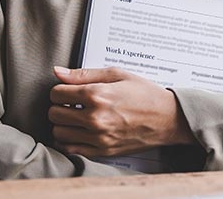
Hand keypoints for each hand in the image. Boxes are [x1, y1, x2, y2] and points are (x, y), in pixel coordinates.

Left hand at [48, 66, 194, 157]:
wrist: (168, 118)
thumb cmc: (145, 93)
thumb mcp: (118, 74)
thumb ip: (85, 73)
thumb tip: (57, 72)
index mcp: (97, 95)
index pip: (56, 93)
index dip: (61, 90)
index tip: (69, 91)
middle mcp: (94, 118)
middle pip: (54, 113)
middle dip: (59, 106)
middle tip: (72, 104)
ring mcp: (98, 137)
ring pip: (59, 133)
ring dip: (63, 124)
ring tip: (77, 117)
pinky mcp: (102, 151)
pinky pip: (70, 149)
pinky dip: (69, 141)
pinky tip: (79, 132)